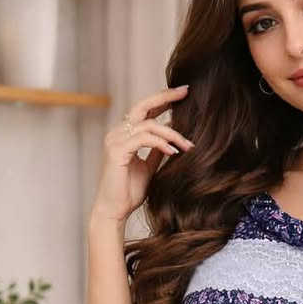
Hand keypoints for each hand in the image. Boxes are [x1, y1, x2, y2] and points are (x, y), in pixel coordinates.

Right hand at [89, 84, 194, 225]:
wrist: (114, 212)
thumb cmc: (129, 192)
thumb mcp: (149, 168)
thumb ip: (158, 151)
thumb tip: (173, 139)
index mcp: (124, 135)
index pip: (144, 110)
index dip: (162, 100)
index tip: (183, 93)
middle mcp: (117, 133)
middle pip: (143, 105)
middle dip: (165, 97)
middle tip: (185, 92)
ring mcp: (115, 140)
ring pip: (148, 124)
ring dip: (172, 134)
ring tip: (188, 145)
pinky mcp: (117, 151)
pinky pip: (143, 139)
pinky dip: (161, 143)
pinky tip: (173, 152)